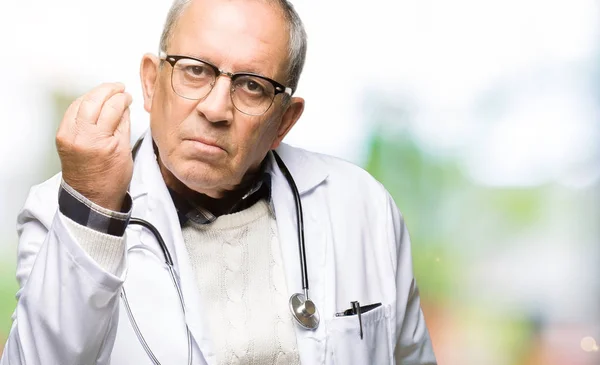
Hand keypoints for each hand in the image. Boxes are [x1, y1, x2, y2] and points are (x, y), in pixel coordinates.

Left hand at [56, 83, 133, 210]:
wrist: (91, 197)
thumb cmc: (110, 180)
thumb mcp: (124, 151)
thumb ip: (123, 125)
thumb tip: (123, 106)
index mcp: (101, 142)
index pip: (113, 108)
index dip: (122, 99)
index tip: (128, 96)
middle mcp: (81, 137)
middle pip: (94, 101)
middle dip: (108, 90)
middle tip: (119, 87)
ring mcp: (68, 136)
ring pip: (80, 103)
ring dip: (94, 94)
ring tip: (107, 92)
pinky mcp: (61, 137)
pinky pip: (71, 112)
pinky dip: (83, 104)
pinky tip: (92, 102)